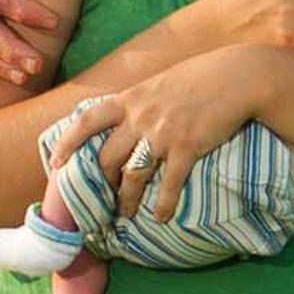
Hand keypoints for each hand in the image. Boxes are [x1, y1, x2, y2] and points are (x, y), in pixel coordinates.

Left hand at [43, 46, 275, 221]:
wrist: (238, 76)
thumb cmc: (202, 77)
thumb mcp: (161, 82)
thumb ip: (142, 101)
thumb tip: (128, 118)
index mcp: (131, 98)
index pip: (87, 120)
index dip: (68, 143)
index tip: (56, 162)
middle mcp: (141, 117)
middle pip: (108, 157)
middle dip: (102, 182)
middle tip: (102, 198)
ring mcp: (163, 133)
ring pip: (133, 175)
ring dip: (127, 200)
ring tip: (127, 214)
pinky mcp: (188, 147)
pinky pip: (169, 183)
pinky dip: (163, 203)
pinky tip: (161, 216)